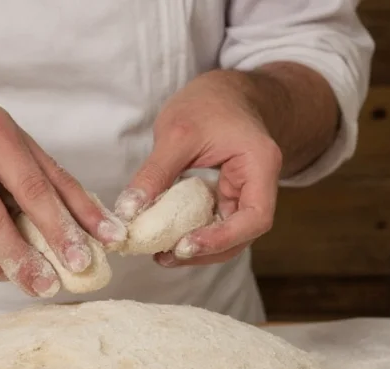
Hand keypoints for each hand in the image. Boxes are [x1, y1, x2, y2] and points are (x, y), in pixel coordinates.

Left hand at [114, 69, 281, 266]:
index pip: (255, 218)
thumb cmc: (209, 102)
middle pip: (242, 235)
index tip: (185, 246)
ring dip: (197, 249)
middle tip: (165, 256)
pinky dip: (191, 235)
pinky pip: (212, 224)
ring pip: (227, 236)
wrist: (224, 92)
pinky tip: (165, 240)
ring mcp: (243, 195)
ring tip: (161, 254)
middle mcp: (258, 186)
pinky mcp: (226, 199)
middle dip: (205, 251)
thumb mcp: (176, 131)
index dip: (222, 239)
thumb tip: (128, 212)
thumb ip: (154, 173)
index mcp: (260, 165)